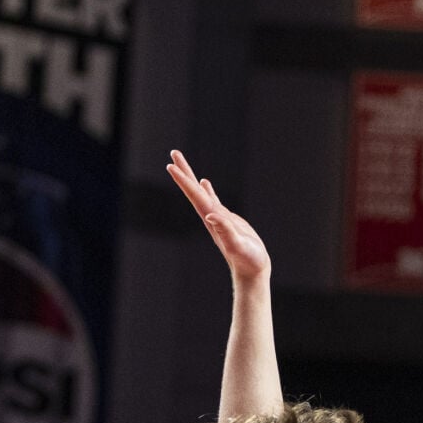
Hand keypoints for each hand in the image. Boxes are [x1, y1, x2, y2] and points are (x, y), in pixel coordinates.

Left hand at [167, 149, 271, 283]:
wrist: (252, 270)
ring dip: (191, 178)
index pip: (195, 195)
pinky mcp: (226, 220)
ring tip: (182, 164)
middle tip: (174, 152)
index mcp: (212, 219)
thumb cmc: (247, 259)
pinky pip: (213, 199)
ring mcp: (217, 217)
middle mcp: (210, 216)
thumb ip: (225, 230)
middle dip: (184, 171)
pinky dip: (207, 189)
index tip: (171, 165)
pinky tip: (205, 182)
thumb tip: (210, 215)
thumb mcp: (237, 245)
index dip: (184, 180)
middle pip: (193, 190)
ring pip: (200, 193)